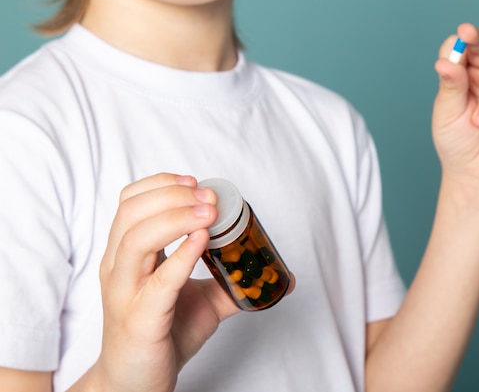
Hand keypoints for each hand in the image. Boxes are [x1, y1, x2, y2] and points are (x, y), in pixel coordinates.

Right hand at [91, 173, 241, 391]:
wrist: (135, 384)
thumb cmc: (162, 335)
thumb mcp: (200, 301)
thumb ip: (230, 283)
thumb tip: (282, 279)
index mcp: (127, 256)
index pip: (130, 203)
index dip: (161, 184)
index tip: (195, 183)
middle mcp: (119, 269)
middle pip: (131, 213)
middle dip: (173, 195)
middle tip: (209, 198)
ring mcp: (125, 294)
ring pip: (136, 239)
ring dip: (176, 217)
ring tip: (209, 213)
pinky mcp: (140, 320)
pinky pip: (158, 282)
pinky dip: (181, 256)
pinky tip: (203, 241)